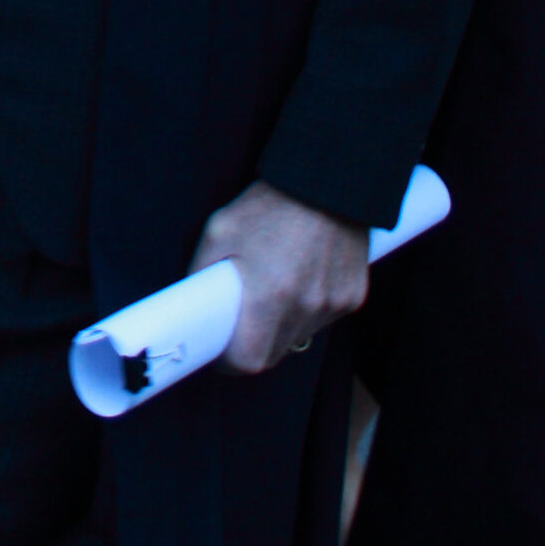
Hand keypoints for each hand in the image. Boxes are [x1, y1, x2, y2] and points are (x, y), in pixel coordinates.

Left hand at [190, 182, 369, 376]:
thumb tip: (191, 303)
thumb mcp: (220, 230)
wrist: (327, 182)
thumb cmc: (268, 205)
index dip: (230, 362)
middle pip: (274, 354)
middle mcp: (305, 307)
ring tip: (273, 292)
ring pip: (298, 338)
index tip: (220, 353)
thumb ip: (202, 271)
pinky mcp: (353, 297)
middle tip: (241, 323)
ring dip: (281, 329)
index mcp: (269, 295)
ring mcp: (333, 304)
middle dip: (253, 347)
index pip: (249, 361)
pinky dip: (308, 312)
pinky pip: (323, 320)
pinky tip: (301, 280)